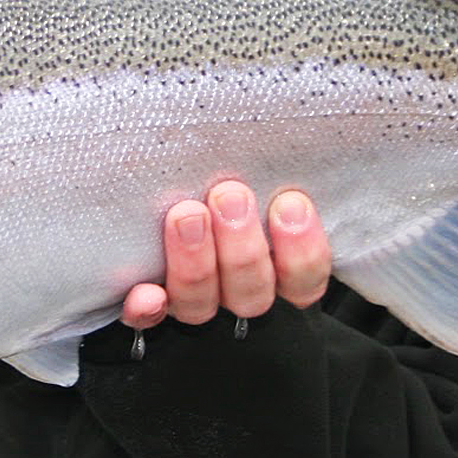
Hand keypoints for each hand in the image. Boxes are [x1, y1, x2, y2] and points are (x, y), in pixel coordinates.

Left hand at [121, 182, 330, 328]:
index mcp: (277, 272)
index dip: (302, 250)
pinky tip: (146, 294)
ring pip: (201, 304)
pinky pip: (147, 321)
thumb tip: (310, 135)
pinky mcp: (149, 308)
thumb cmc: (221, 179)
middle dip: (242, 246)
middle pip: (251, 292)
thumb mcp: (260, 177)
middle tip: (229, 195)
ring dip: (196, 263)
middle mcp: (236, 294)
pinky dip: (147, 309)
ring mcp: (193, 304)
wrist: (153, 196)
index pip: (303, 280)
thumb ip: (274, 176)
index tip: (292, 204)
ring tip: (187, 214)